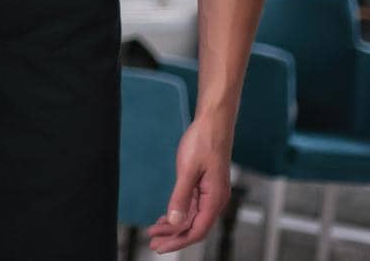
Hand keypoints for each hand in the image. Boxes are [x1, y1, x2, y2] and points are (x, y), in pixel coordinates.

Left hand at [147, 112, 233, 254]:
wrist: (212, 123)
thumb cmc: (203, 142)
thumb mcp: (188, 170)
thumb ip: (181, 196)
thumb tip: (174, 220)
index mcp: (215, 199)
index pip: (197, 230)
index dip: (179, 241)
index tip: (161, 247)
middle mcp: (215, 200)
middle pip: (194, 227)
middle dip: (174, 237)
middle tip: (154, 245)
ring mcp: (210, 194)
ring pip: (192, 218)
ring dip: (174, 227)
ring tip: (154, 233)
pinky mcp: (204, 187)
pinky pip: (192, 207)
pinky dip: (178, 214)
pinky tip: (165, 219)